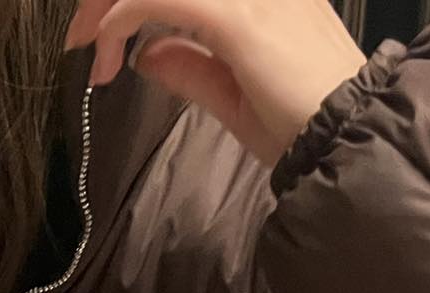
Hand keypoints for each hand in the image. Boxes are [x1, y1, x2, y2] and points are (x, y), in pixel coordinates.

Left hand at [67, 0, 365, 167]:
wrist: (346, 141)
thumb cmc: (302, 127)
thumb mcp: (235, 95)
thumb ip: (191, 67)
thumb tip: (145, 54)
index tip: (102, 31)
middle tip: (83, 33)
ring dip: (110, 4)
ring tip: (87, 44)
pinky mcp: (237, 15)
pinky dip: (120, 18)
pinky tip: (104, 48)